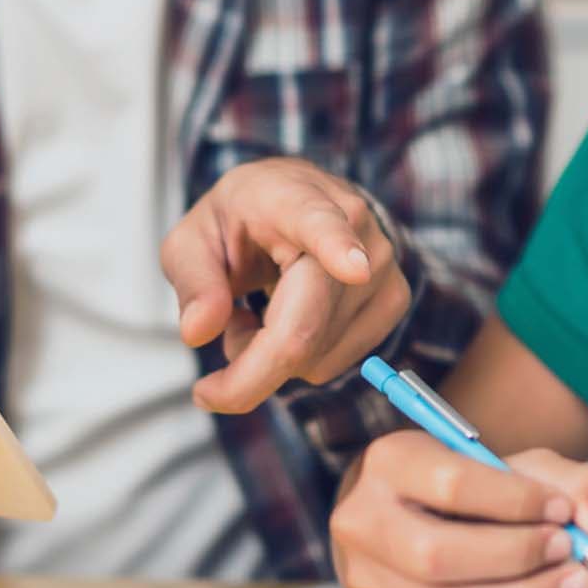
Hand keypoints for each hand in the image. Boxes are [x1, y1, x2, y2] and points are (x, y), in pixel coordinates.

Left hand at [160, 157, 410, 410]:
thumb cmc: (243, 223)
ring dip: (269, 357)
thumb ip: (194, 282)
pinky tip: (290, 319)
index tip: (354, 269)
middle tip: (204, 387)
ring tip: (258, 312)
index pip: (320, 223)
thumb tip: (198, 332)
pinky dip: (299, 359)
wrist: (299, 203)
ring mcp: (382, 266)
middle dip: (247, 373)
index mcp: (294, 200)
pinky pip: (332, 363)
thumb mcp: (193, 241)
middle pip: (303, 328)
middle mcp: (353, 227)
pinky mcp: (394, 301)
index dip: (338, 248)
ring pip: (313, 357)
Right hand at [331, 429, 587, 587]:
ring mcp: (369, 580)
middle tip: (569, 551)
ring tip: (571, 584)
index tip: (561, 510)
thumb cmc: (474, 486)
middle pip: (437, 555)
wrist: (423, 515)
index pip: (452, 485)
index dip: (515, 502)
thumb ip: (574, 483)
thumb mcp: (523, 465)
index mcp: (390, 462)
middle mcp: (363, 521)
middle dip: (516, 558)